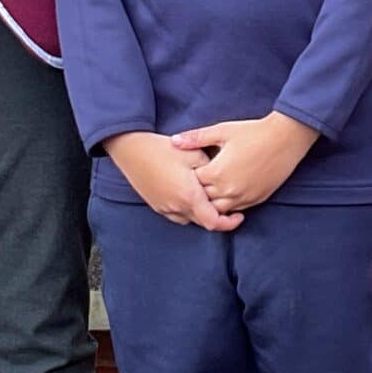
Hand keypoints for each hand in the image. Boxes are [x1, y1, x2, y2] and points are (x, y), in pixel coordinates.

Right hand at [105, 131, 243, 229]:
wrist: (132, 149)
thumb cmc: (164, 149)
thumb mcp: (194, 154)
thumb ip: (211, 171)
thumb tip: (223, 180)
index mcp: (189, 196)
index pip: (214, 222)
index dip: (230, 223)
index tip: (239, 215)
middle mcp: (177, 207)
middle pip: (204, 222)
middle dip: (218, 217)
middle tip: (230, 208)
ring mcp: (165, 208)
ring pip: (190, 219)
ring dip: (202, 214)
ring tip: (209, 200)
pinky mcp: (157, 206)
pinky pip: (177, 215)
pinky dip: (188, 211)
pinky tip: (191, 197)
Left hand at [172, 112, 319, 213]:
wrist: (286, 139)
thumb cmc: (253, 132)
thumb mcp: (222, 131)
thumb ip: (196, 138)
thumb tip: (174, 142)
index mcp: (216, 173)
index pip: (192, 183)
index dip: (189, 176)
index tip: (189, 168)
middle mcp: (228, 190)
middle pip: (203, 199)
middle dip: (198, 191)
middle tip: (197, 180)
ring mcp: (243, 197)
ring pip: (218, 210)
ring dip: (213, 201)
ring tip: (212, 187)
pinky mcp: (256, 200)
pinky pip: (236, 210)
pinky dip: (229, 205)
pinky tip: (227, 192)